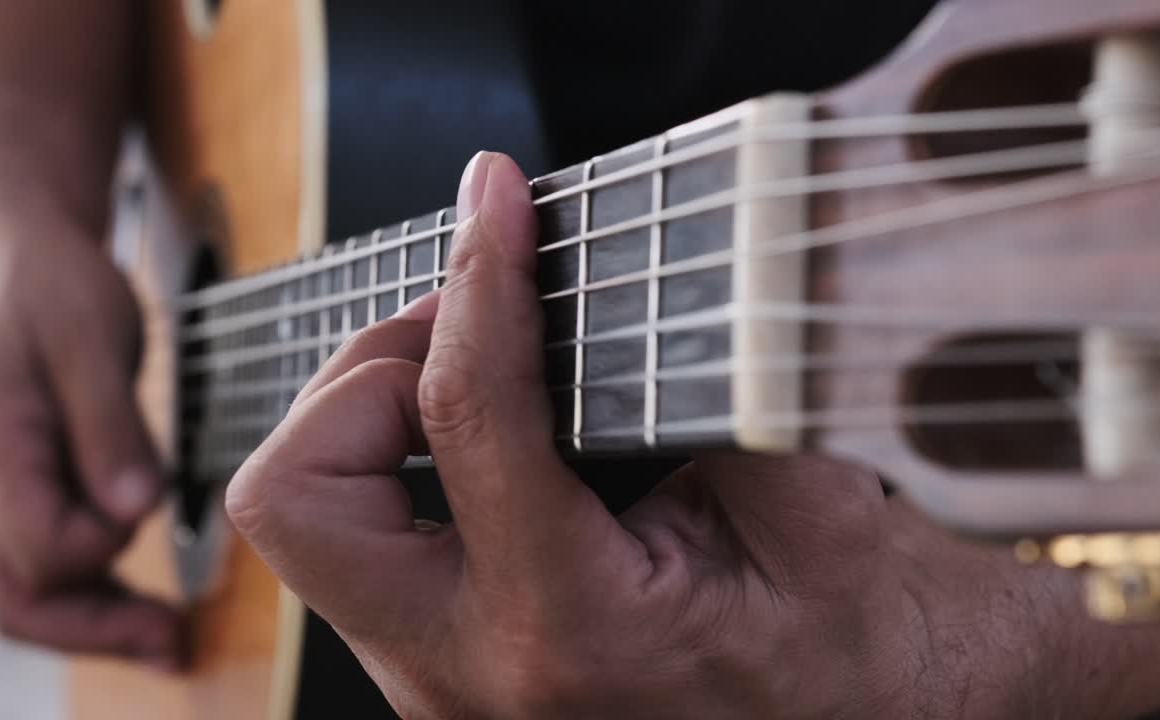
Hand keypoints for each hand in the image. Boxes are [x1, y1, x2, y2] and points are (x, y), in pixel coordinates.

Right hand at [0, 220, 182, 668]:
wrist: (22, 262)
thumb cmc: (57, 292)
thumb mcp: (91, 341)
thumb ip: (110, 428)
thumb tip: (135, 510)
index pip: (41, 545)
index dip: (102, 545)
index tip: (150, 509)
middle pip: (21, 598)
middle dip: (97, 633)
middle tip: (173, 645)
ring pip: (29, 597)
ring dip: (96, 628)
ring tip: (167, 642)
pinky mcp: (26, 496)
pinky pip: (47, 570)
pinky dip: (93, 597)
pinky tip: (143, 607)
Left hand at [228, 153, 1159, 717]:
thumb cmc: (860, 652)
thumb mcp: (826, 514)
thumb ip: (727, 393)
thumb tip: (639, 276)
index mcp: (578, 632)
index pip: (467, 418)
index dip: (480, 279)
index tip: (498, 202)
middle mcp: (474, 678)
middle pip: (298, 500)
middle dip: (359, 379)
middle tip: (461, 329)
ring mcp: (446, 689)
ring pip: (309, 529)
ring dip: (365, 419)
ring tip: (473, 368)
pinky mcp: (447, 676)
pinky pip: (363, 551)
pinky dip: (394, 466)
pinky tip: (484, 434)